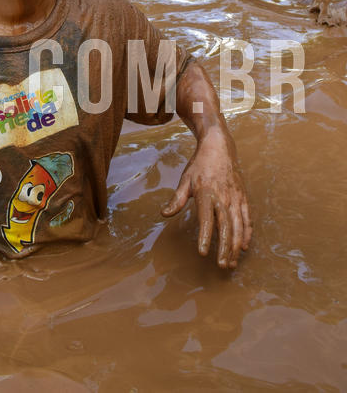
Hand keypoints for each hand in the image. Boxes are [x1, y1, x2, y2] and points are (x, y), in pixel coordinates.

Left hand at [161, 129, 251, 268]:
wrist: (219, 147)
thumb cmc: (200, 165)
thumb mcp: (185, 179)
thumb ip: (177, 199)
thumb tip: (164, 214)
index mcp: (206, 193)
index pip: (206, 219)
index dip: (204, 236)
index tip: (202, 253)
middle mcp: (223, 197)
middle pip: (225, 226)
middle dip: (224, 248)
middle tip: (221, 265)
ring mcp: (236, 198)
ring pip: (238, 226)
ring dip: (235, 245)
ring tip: (231, 262)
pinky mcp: (243, 197)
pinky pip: (247, 218)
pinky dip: (247, 233)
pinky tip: (244, 247)